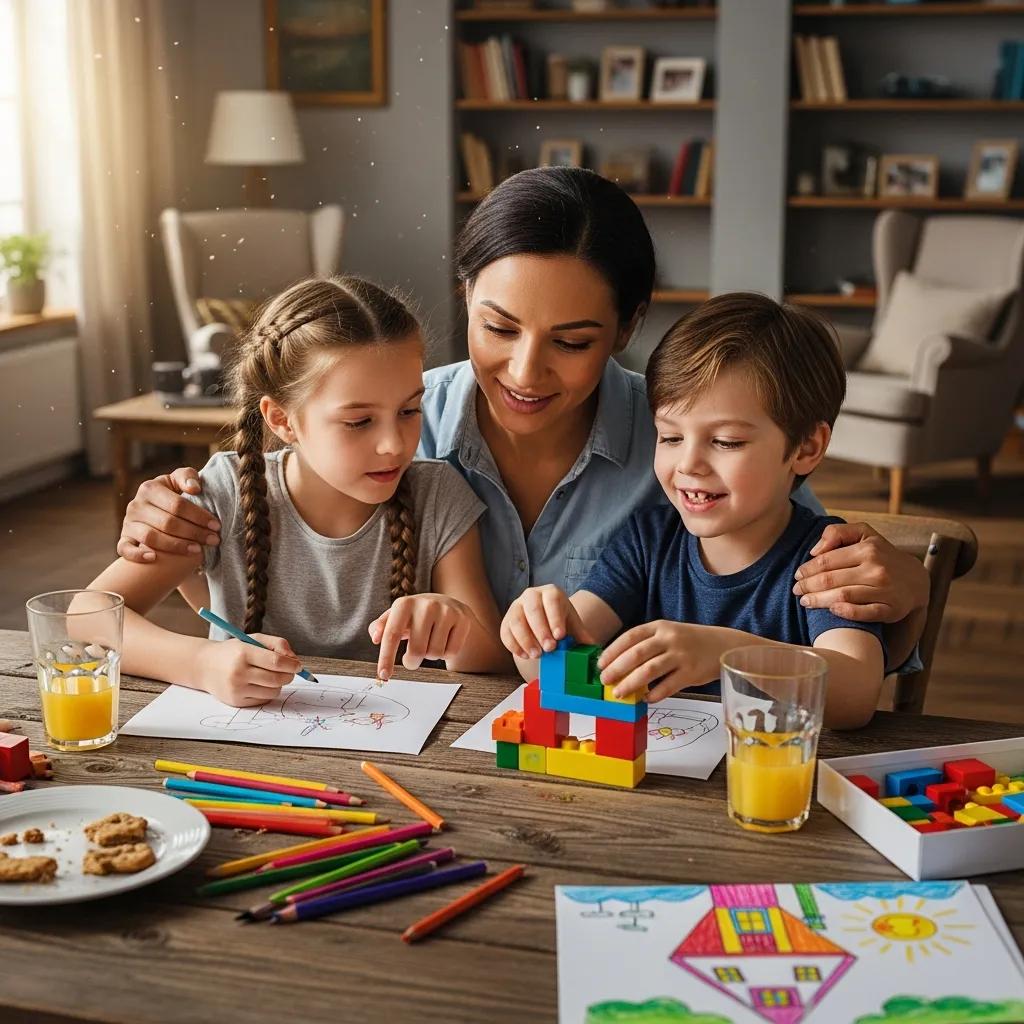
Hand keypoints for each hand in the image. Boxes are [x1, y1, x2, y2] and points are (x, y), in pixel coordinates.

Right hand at [116, 467, 221, 562]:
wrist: (154, 509)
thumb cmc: (173, 495)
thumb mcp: (179, 481)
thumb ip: (187, 477)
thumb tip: (195, 488)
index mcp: (149, 488)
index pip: (177, 505)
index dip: (199, 516)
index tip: (216, 525)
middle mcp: (135, 505)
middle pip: (167, 523)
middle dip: (194, 533)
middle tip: (214, 540)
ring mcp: (128, 523)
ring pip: (151, 537)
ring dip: (176, 546)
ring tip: (198, 550)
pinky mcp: (124, 538)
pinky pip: (124, 549)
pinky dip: (137, 554)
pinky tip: (154, 558)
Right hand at [192, 635, 300, 706]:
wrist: (204, 666)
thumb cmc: (233, 651)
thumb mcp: (253, 639)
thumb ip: (277, 644)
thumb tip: (294, 660)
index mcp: (243, 653)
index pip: (276, 661)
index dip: (291, 664)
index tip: (298, 665)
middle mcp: (238, 672)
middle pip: (277, 679)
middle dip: (289, 675)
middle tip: (290, 671)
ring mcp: (236, 689)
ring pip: (273, 691)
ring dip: (278, 684)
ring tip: (271, 676)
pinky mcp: (236, 702)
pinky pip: (263, 700)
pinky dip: (267, 692)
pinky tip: (259, 684)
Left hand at [369, 594, 475, 681]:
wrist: (447, 604)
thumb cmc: (415, 616)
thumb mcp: (395, 617)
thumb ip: (380, 627)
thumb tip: (375, 637)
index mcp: (405, 603)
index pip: (392, 634)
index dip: (386, 658)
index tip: (383, 675)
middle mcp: (427, 605)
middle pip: (417, 650)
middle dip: (412, 662)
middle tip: (411, 660)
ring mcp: (447, 611)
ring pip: (435, 653)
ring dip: (430, 656)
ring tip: (429, 643)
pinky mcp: (463, 620)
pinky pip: (451, 652)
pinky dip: (445, 653)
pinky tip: (444, 641)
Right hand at [499, 584, 595, 659]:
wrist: (544, 621)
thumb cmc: (559, 622)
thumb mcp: (573, 625)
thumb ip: (582, 635)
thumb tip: (594, 649)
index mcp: (550, 592)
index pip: (552, 601)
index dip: (555, 618)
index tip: (560, 635)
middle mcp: (531, 595)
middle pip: (532, 610)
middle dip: (541, 630)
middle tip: (550, 648)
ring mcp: (516, 606)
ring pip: (516, 620)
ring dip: (526, 639)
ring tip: (537, 655)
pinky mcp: (506, 620)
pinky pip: (505, 632)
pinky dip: (513, 645)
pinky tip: (524, 655)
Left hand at [598, 621, 721, 702]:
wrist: (723, 645)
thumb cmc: (689, 642)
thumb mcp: (668, 634)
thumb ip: (647, 645)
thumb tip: (618, 664)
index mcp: (659, 627)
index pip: (630, 636)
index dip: (613, 650)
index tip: (600, 664)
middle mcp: (669, 639)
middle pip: (637, 654)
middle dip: (617, 669)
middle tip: (604, 681)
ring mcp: (681, 655)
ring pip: (650, 671)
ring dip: (631, 683)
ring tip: (619, 693)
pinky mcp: (691, 673)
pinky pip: (668, 686)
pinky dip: (654, 694)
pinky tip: (646, 699)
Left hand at [793, 522, 929, 622]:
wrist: (915, 579)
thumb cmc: (881, 555)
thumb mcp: (864, 534)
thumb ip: (837, 533)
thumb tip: (814, 551)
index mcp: (867, 549)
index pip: (827, 561)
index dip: (807, 569)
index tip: (797, 576)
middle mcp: (877, 569)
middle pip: (831, 579)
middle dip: (808, 586)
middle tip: (797, 590)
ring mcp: (885, 590)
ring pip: (843, 596)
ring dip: (819, 600)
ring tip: (805, 602)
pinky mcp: (891, 609)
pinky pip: (864, 613)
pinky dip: (845, 612)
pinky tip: (831, 609)